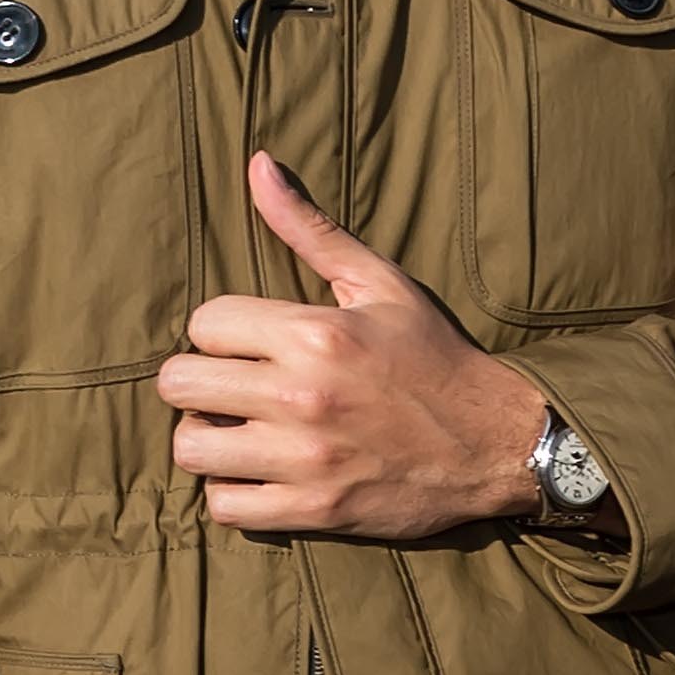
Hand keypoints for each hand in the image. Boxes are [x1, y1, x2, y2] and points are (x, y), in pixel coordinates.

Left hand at [161, 154, 544, 536]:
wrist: (495, 442)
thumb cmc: (434, 356)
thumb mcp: (380, 283)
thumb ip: (311, 228)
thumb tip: (257, 164)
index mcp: (316, 333)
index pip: (204, 323)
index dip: (221, 331)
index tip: (249, 343)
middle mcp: (303, 395)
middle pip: (178, 384)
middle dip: (199, 381)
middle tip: (232, 386)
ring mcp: (306, 459)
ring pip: (191, 448)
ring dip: (207, 438)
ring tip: (238, 429)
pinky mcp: (314, 511)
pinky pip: (225, 507)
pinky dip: (232, 491)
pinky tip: (257, 472)